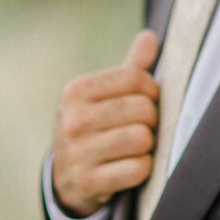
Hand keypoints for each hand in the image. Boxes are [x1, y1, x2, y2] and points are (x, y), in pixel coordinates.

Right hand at [52, 29, 159, 216]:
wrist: (67, 176)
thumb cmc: (96, 126)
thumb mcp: (105, 95)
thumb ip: (130, 68)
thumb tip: (150, 36)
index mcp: (76, 92)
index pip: (136, 78)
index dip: (152, 89)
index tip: (147, 99)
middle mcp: (73, 120)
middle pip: (143, 109)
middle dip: (151, 119)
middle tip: (141, 126)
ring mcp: (78, 153)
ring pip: (143, 138)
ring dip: (148, 144)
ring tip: (136, 145)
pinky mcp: (89, 182)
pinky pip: (138, 169)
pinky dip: (143, 168)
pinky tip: (131, 166)